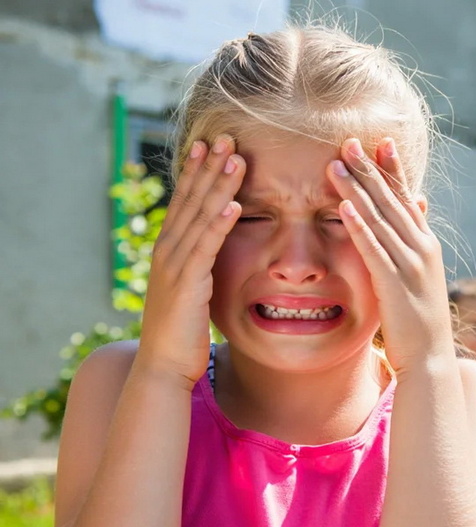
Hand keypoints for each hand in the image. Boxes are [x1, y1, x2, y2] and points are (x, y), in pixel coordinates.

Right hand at [137, 135, 243, 383]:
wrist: (164, 366)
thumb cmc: (184, 332)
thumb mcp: (194, 290)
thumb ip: (202, 267)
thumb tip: (216, 253)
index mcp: (170, 249)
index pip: (184, 201)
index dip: (197, 172)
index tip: (211, 144)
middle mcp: (167, 250)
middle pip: (190, 199)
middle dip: (209, 167)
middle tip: (226, 136)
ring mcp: (175, 265)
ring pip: (200, 216)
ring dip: (219, 186)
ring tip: (237, 158)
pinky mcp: (188, 283)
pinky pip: (207, 247)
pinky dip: (221, 223)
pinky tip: (236, 204)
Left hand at [328, 137, 453, 369]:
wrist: (430, 359)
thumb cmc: (420, 322)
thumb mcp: (419, 278)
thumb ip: (411, 247)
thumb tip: (414, 216)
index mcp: (426, 244)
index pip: (406, 198)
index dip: (393, 169)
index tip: (380, 142)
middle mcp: (422, 248)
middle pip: (391, 200)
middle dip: (370, 169)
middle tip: (349, 141)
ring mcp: (410, 265)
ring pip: (380, 219)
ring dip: (356, 190)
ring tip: (335, 164)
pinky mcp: (394, 284)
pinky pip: (373, 249)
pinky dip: (359, 226)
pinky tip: (343, 207)